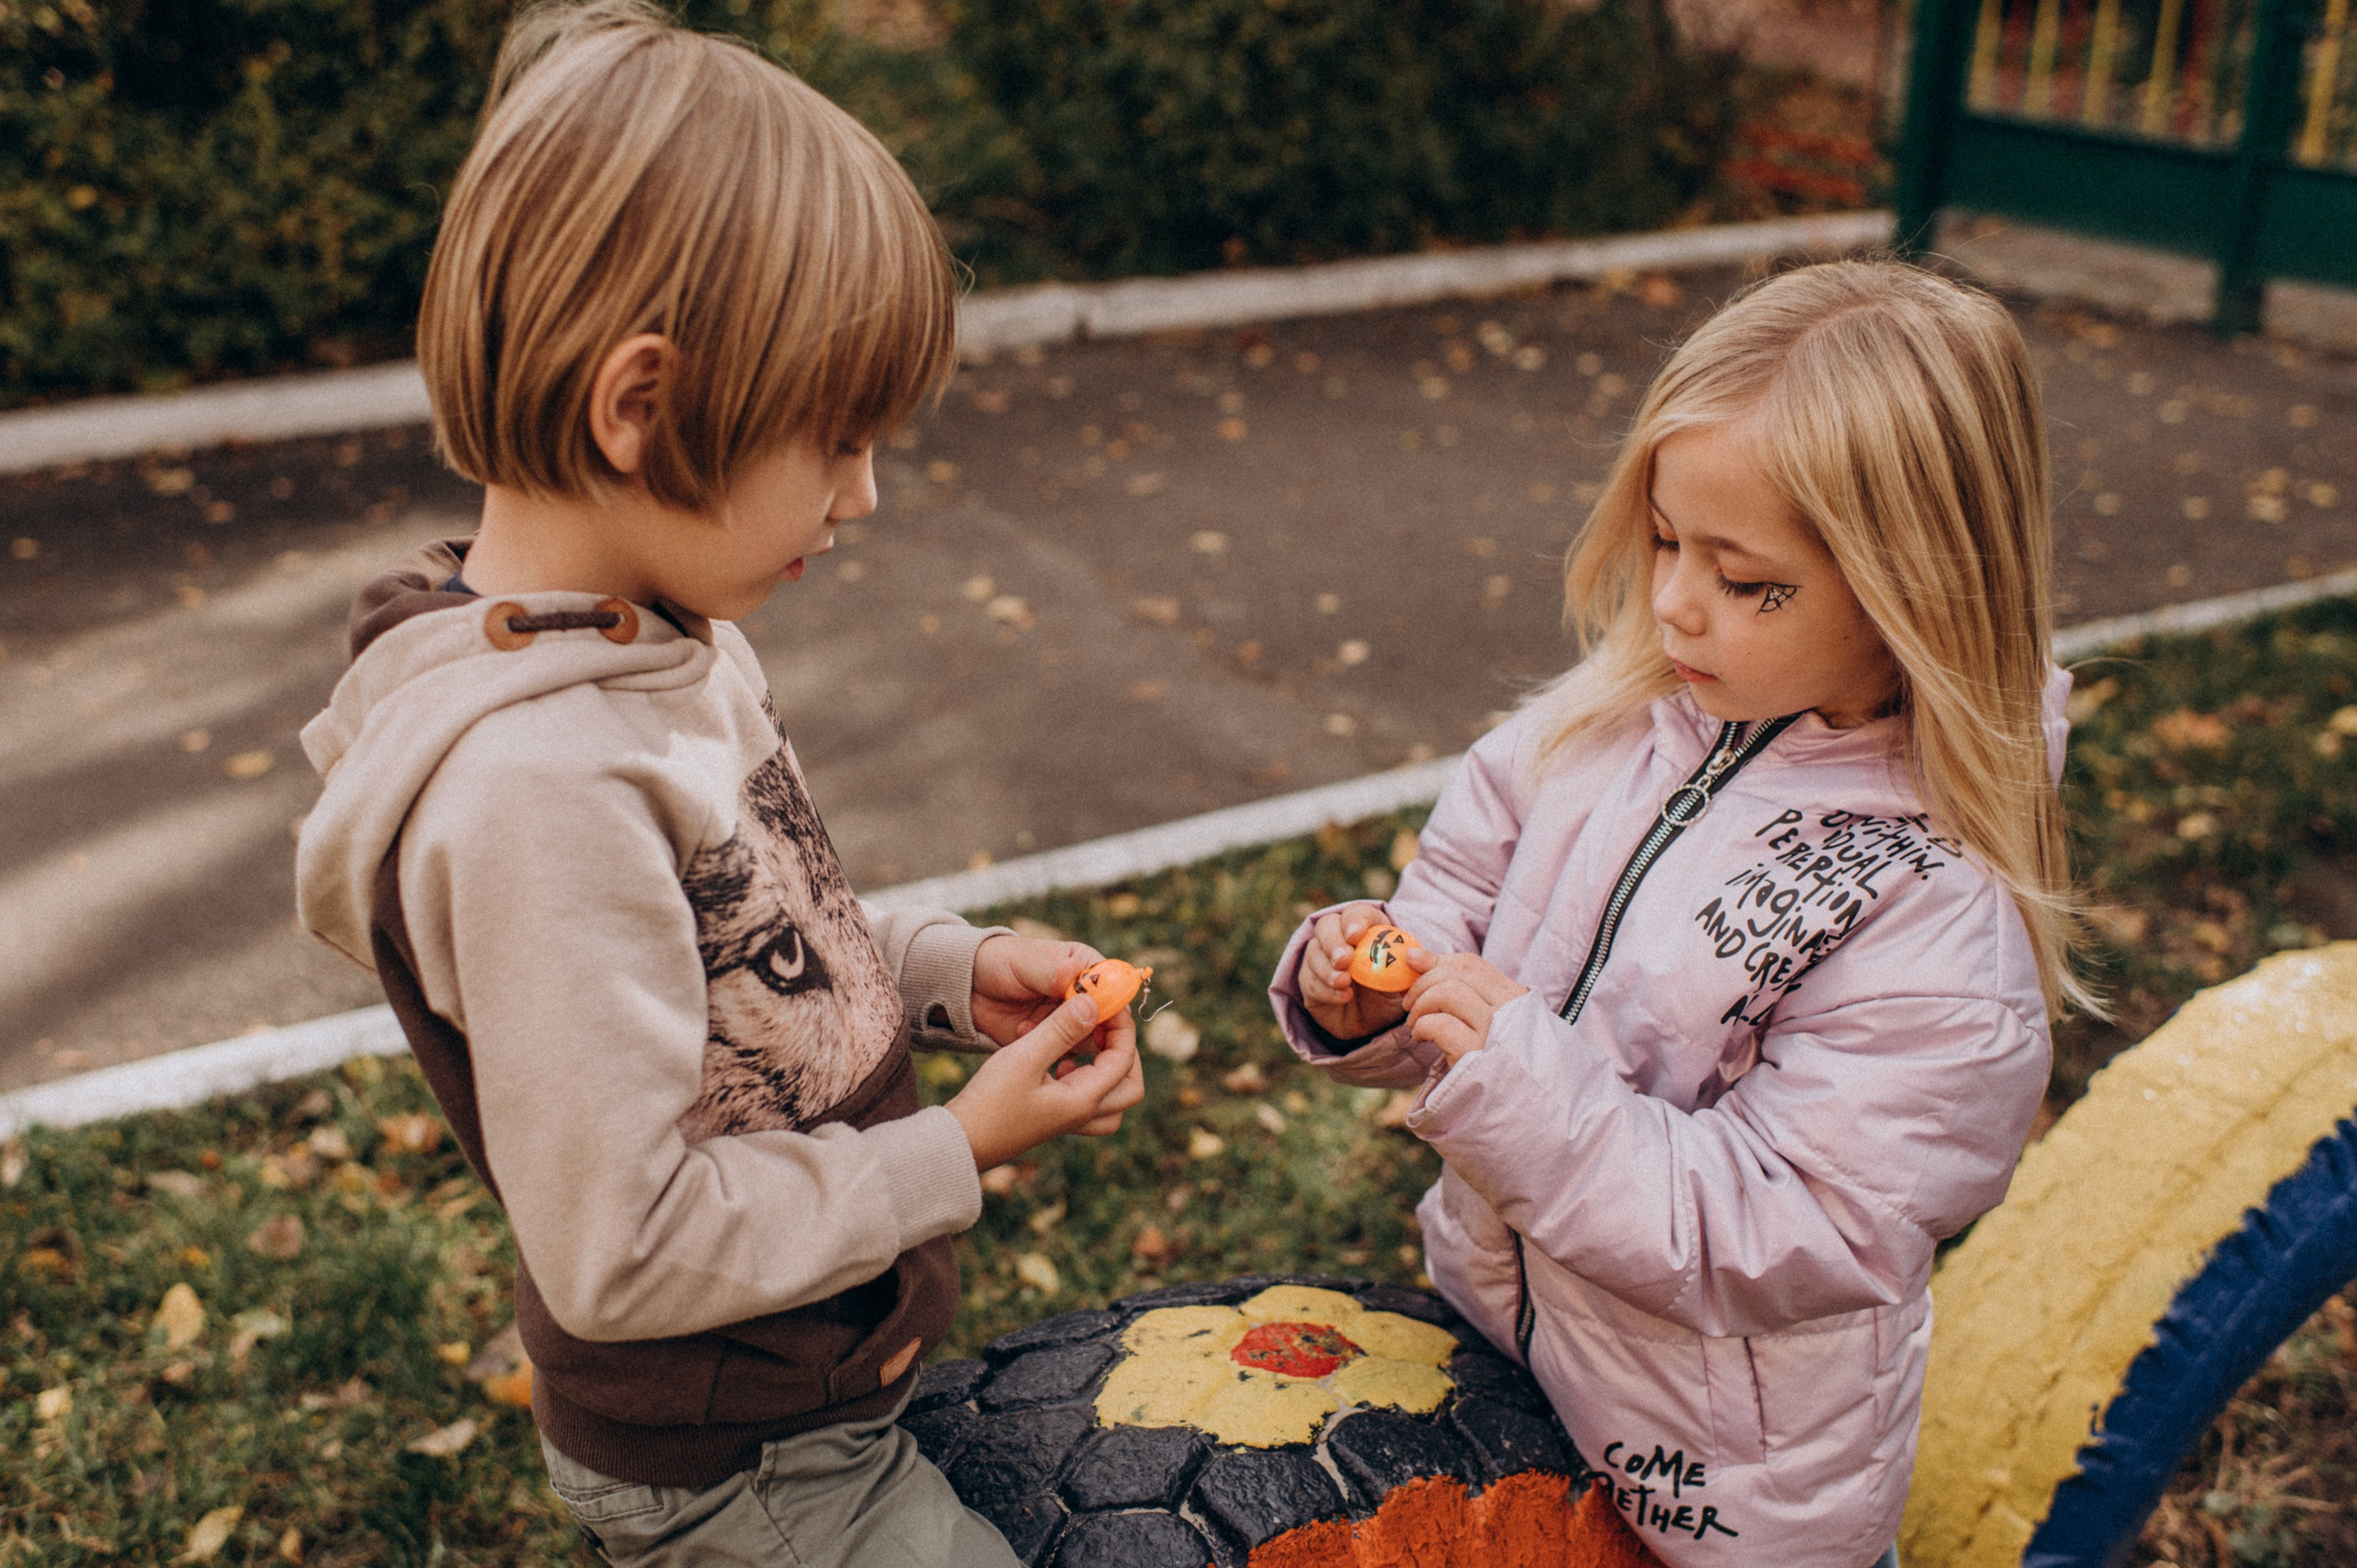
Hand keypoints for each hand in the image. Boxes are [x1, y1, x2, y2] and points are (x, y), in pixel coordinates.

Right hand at [946, 992, 1145, 1171]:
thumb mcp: (1025, 1058)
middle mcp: (1082, 1115)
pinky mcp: (1051, 1119)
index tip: (1107, 1002)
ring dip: (1109, 1069)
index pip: (1123, 1060)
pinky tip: (1058, 1062)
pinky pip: (1087, 1102)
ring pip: (1112, 1100)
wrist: (959, 1140)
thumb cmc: (989, 1101)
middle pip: (1130, 1088)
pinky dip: (1084, 1078)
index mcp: (1083, 1100)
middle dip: (1125, 1052)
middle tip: (1104, 1027)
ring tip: (1085, 1044)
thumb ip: (1061, 1030)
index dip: (1121, 1027)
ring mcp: (1067, 1121)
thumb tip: (1094, 1003)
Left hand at [971, 935, 1102, 1046]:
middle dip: (1089, 1029)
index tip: (1094, 1018)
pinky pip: (1066, 1054)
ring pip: (1090, 1041)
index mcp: (1086, 967)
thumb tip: (1076, 974)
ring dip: (1063, 1040)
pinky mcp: (1056, 1041)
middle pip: (1110, 1020)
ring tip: (1030, 1028)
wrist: (969, 988)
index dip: (1112, 1006)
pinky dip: (1049, 1051)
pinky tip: (1021, 1035)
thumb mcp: (1024, 964)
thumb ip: (1051, 973)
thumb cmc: (999, 963)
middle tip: (1064, 1034)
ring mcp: (1071, 1020)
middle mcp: (1085, 995)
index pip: (1114, 988)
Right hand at [1296, 902, 1428, 1042]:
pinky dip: (1325, 989)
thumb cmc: (1392, 991)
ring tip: (1343, 982)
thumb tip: (1413, 956)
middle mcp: (1338, 938)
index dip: (1355, 920)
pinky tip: (1343, 997)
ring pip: (1314, 953)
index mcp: (1366, 928)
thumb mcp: (1410, 980)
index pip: (1356, 913)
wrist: (1375, 1021)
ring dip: (1327, 968)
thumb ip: (1416, 968)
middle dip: (1334, 942)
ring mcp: (1321, 959)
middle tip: (1345, 960)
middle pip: (1326, 926)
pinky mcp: (1310, 983)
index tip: (1356, 935)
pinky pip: (1309, 981)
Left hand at [1403, 953, 1529, 1067]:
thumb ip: (1459, 991)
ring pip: (1448, 992)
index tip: (1414, 968)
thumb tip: (1413, 954)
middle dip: (1423, 982)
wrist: (1521, 1122)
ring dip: (1421, 1005)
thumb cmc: (1494, 1072)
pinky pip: (1440, 1025)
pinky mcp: (1477, 1060)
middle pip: (1458, 973)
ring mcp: (1496, 1037)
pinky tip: (1421, 1039)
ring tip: (1415, 1025)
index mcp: (1518, 1003)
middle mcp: (1512, 1015)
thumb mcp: (1486, 1027)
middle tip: (1409, 1004)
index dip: (1437, 962)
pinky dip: (1422, 1027)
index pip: (1473, 965)